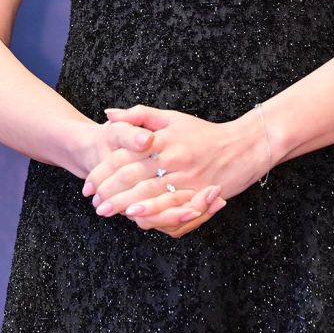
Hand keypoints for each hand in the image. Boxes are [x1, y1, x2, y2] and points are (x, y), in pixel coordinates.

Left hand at [82, 104, 267, 236]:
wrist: (244, 144)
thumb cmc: (204, 133)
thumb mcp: (172, 118)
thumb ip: (140, 116)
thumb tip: (108, 114)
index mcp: (164, 139)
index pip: (126, 154)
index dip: (104, 169)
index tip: (89, 182)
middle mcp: (173, 157)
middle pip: (133, 175)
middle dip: (109, 190)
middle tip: (93, 201)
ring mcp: (186, 177)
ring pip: (149, 192)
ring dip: (125, 204)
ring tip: (107, 211)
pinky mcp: (199, 193)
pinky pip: (172, 205)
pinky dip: (153, 212)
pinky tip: (138, 217)